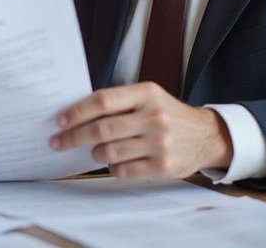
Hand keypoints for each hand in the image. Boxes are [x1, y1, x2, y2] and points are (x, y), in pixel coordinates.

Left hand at [50, 82, 231, 179]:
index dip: (77, 111)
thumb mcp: (150, 98)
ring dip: (95, 153)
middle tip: (58, 142)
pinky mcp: (162, 166)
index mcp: (147, 94)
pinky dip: (112, 168)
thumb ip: (120, 103)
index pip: (103, 100)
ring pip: (109, 152)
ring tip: (94, 151)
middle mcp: (154, 117)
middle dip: (74, 137)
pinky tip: (114, 163)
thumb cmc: (168, 114)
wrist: (207, 136)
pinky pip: (123, 170)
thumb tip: (77, 114)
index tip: (60, 120)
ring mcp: (159, 143)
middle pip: (102, 129)